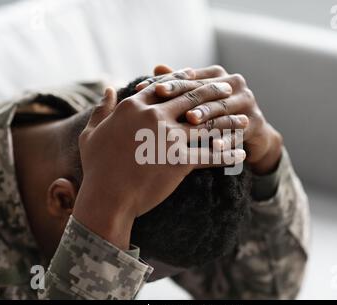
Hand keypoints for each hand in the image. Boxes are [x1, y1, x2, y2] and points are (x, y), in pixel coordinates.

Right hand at [73, 74, 246, 248]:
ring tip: (244, 120)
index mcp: (133, 106)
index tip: (198, 76)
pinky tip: (241, 153)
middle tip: (230, 90)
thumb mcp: (92, 133)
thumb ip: (101, 109)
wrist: (106, 198)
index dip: (184, 79)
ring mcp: (168, 138)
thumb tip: (106, 88)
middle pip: (191, 98)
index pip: (165, 85)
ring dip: (228, 121)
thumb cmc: (97, 168)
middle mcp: (153, 116)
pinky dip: (228, 154)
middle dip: (214, 92)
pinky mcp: (179, 161)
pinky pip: (210, 155)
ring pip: (206, 124)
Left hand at [138, 65, 282, 174]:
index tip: (139, 90)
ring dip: (205, 116)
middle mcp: (234, 84)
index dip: (163, 82)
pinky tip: (213, 146)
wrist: (250, 135)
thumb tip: (156, 66)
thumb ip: (179, 86)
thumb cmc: (214, 116)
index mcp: (216, 75)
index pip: (186, 76)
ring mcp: (247, 102)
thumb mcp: (196, 102)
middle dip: (182, 97)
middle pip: (203, 89)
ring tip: (189, 122)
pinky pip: (238, 132)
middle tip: (162, 102)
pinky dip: (225, 139)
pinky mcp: (256, 123)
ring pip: (221, 109)